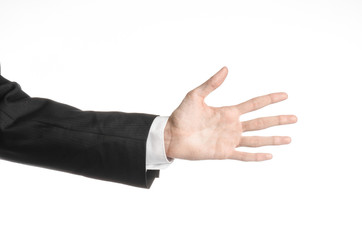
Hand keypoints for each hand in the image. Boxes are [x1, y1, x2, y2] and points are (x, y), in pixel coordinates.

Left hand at [164, 67, 296, 160]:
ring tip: (289, 138)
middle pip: (261, 122)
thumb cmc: (181, 115)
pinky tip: (270, 156)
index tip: (284, 95)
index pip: (254, 104)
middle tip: (295, 118)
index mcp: (228, 112)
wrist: (172, 135)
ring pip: (257, 140)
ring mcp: (230, 140)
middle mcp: (233, 126)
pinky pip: (244, 155)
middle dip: (278, 120)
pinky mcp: (224, 153)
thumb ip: (211, 84)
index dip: (269, 99)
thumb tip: (226, 68)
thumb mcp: (196, 96)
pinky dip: (256, 156)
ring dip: (273, 139)